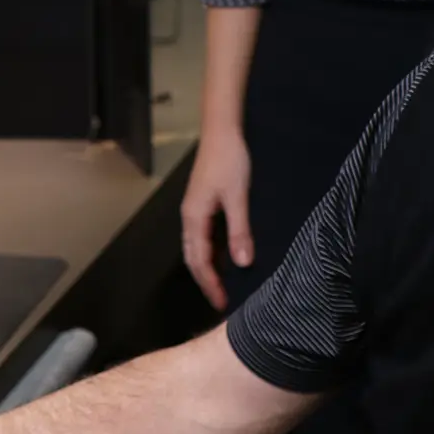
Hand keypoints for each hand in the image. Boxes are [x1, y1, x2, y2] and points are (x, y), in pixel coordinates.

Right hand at [181, 126, 253, 310]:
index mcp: (194, 218)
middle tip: (222, 301)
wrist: (222, 130)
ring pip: (198, 246)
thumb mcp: (237, 197)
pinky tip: (228, 254)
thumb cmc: (230, 161)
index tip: (221, 303)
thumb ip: (240, 231)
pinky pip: (205, 235)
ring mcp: (195, 209)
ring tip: (225, 284)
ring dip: (209, 266)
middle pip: (194, 257)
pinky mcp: (203, 201)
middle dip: (206, 280)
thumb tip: (243, 265)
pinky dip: (214, 250)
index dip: (210, 283)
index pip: (199, 261)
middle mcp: (190, 216)